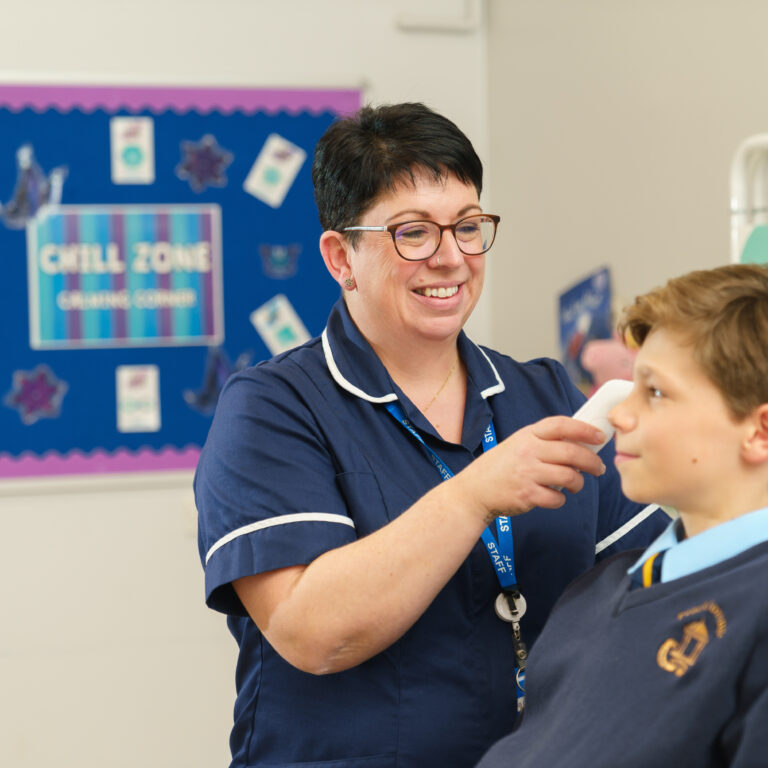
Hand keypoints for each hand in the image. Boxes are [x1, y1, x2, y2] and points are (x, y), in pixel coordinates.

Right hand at [453, 416, 606, 522]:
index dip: (584, 429)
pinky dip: (561, 499)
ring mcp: (527, 473)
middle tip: (599, 468)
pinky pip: (557, 498)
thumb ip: (544, 442)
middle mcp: (528, 451)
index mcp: (527, 435)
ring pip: (570, 477)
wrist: (475, 490)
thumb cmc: (502, 467)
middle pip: (572, 452)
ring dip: (579, 483)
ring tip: (577, 484)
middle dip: (592, 462)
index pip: (561, 425)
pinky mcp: (527, 495)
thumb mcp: (519, 444)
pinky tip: (554, 496)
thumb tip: (582, 445)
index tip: (600, 436)